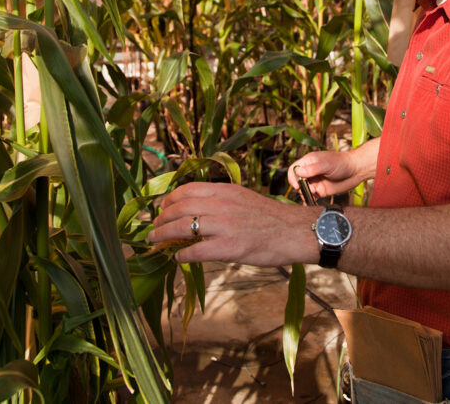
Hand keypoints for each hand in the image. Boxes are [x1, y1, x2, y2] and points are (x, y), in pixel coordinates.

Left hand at [149, 182, 317, 265]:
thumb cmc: (271, 217)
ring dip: (163, 236)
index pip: (187, 190)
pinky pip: (197, 252)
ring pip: (182, 228)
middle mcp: (221, 205)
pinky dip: (182, 256)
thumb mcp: (243, 198)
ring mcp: (225, 226)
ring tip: (155, 242)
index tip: (161, 208)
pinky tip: (177, 258)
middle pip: (179, 208)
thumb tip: (198, 208)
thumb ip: (221, 200)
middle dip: (161, 219)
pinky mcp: (230, 247)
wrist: (296, 231)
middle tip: (153, 228)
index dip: (169, 199)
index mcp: (225, 191)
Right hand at [288, 139, 379, 199]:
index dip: (293, 177)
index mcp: (309, 162)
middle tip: (310, 190)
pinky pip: (312, 196)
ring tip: (314, 194)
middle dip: (301, 187)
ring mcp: (316, 181)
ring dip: (306, 194)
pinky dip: (309, 200)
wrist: (356, 170)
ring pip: (304, 190)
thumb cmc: (342, 162)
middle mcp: (310, 172)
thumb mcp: (326, 164)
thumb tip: (299, 172)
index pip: (294, 169)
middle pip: (298, 181)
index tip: (297, 184)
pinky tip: (310, 203)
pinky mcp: (321, 190)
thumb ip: (313, 168)